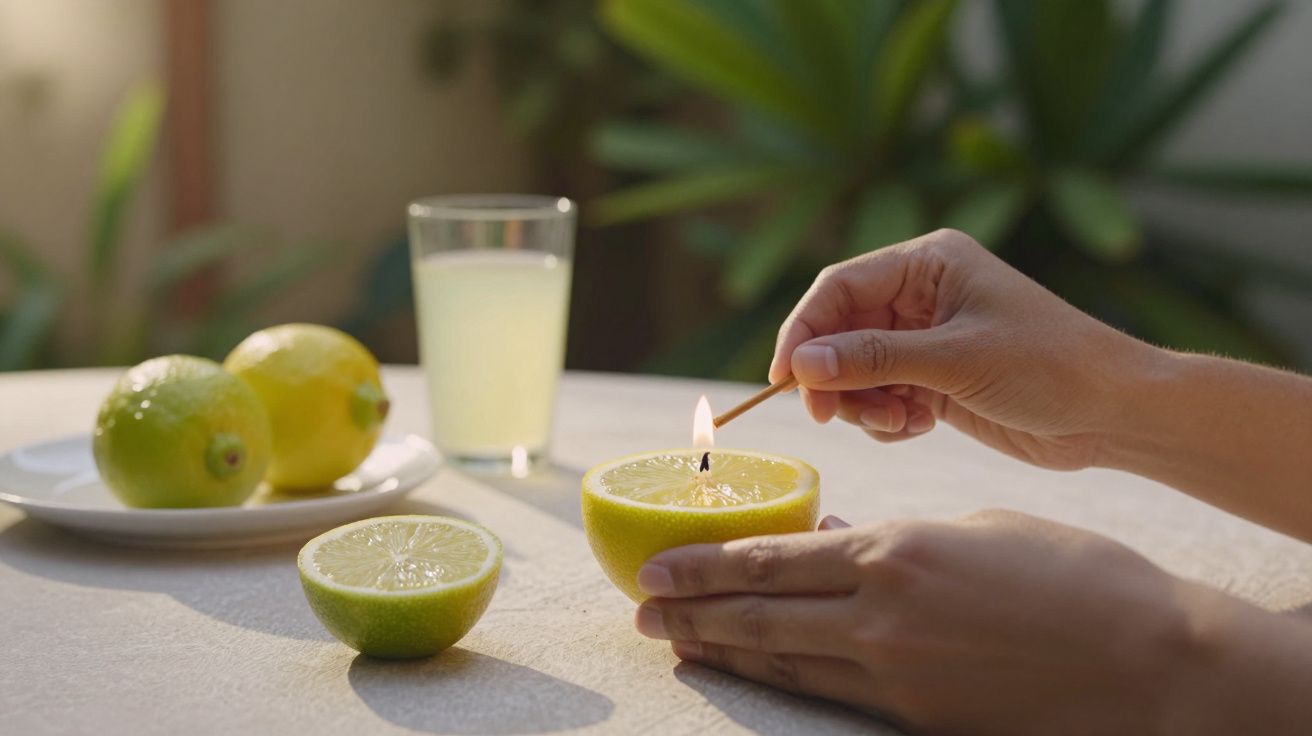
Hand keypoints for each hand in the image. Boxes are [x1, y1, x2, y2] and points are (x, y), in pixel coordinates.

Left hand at [634, 512, 1311, 734]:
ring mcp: (894, 675)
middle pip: (759, 614)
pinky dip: (783, 679)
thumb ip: (894, 539)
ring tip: (673, 644)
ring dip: (722, 649)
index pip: (772, 560)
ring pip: (783, 660)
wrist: (1149, 662)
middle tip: (640, 611)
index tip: (656, 568)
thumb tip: (839, 540)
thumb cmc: (1071, 575)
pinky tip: (756, 671)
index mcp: (892, 552)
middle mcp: (878, 615)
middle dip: (692, 613)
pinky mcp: (917, 718)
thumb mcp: (974, 532)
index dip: (705, 567)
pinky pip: (829, 693)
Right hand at [769, 229, 1155, 469]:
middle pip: (839, 332)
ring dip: (862, 403)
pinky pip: (881, 397)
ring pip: (856, 370)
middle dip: (833, 376)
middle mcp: (922, 295)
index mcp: (928, 263)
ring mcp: (927, 340)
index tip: (782, 378)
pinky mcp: (935, 381)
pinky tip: (918, 428)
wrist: (1115, 414)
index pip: (838, 287)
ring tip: (897, 422)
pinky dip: (887, 419)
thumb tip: (800, 364)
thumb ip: (872, 359)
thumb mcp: (955, 360)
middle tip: (832, 415)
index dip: (803, 330)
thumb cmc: (1050, 366)